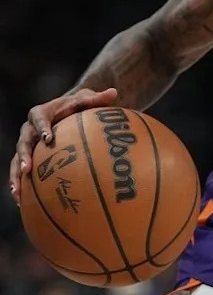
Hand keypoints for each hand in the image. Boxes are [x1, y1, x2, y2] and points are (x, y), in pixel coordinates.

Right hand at [10, 87, 117, 204]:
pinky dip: (22, 185)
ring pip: (16, 161)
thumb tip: (114, 92)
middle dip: (24, 156)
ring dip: (16, 176)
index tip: (48, 138)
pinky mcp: (29, 158)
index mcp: (41, 113)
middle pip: (22, 142)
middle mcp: (29, 130)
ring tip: (18, 192)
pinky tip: (22, 202)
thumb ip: (97, 98)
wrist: (68, 111)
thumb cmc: (78, 105)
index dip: (41, 128)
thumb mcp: (87, 99)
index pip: (38, 118)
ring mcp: (28, 145)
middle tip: (28, 169)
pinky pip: (21, 173)